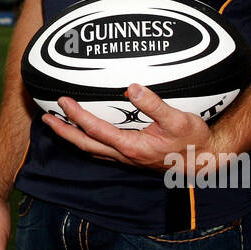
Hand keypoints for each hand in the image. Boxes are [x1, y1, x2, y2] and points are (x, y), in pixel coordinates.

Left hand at [42, 83, 210, 171]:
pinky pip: (102, 151)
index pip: (96, 130)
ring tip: (57, 125)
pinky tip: (84, 135)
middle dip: (64, 131)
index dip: (77, 116)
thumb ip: (154, 104)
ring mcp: (127, 159)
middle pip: (86, 145)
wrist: (205, 161)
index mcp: (132, 147)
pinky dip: (87, 142)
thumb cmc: (193, 140)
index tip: (63, 101)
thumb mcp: (178, 120)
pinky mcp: (132, 157)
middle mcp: (125, 155)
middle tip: (45, 118)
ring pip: (92, 150)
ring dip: (72, 138)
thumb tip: (131, 88)